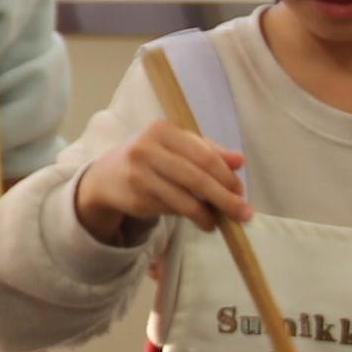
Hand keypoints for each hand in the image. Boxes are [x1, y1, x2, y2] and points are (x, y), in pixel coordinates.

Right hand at [74, 121, 249, 243]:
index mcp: (162, 130)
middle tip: (243, 213)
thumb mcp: (176, 146)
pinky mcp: (135, 199)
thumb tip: (240, 161)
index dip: (225, 174)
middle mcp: (147, 149)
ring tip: (220, 221)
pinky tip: (202, 220)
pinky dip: (190, 217)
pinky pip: (171, 210)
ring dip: (207, 214)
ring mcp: (139, 175)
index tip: (240, 190)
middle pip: (196, 178)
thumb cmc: (151, 156)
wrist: (107, 176)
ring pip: (183, 199)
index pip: (203, 154)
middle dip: (223, 198)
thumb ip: (208, 151)